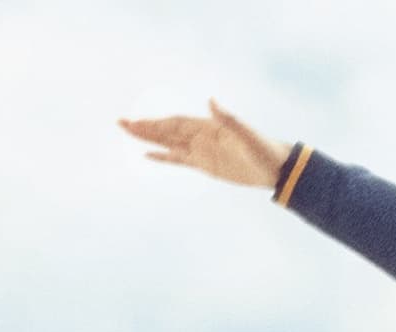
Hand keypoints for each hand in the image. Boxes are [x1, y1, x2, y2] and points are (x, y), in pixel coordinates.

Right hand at [116, 100, 288, 187]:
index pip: (174, 123)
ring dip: (149, 139)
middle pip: (166, 131)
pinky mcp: (205, 165)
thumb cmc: (263, 148)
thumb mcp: (246, 134)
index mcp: (207, 126)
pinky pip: (179, 160)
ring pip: (169, 144)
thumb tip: (211, 101)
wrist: (275, 167)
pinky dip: (164, 157)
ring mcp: (201, 150)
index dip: (155, 123)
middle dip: (144, 128)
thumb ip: (228, 118)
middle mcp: (200, 136)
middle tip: (121, 123)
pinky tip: (148, 155)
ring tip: (128, 133)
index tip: (136, 122)